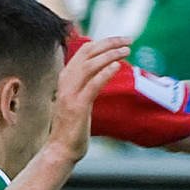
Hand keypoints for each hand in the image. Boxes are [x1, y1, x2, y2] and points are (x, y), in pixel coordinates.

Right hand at [48, 36, 129, 163]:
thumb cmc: (72, 127)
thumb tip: (104, 75)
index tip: (121, 40)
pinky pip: (92, 84)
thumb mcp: (79, 100)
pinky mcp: (78, 106)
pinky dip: (105, 73)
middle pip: (88, 53)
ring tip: (126, 51)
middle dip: (109, 43)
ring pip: (90, 65)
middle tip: (128, 40)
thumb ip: (87, 86)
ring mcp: (70, 93)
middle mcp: (66, 81)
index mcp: (66, 78)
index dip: (103, 42)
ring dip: (109, 55)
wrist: (61, 149)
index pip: (84, 51)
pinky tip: (117, 66)